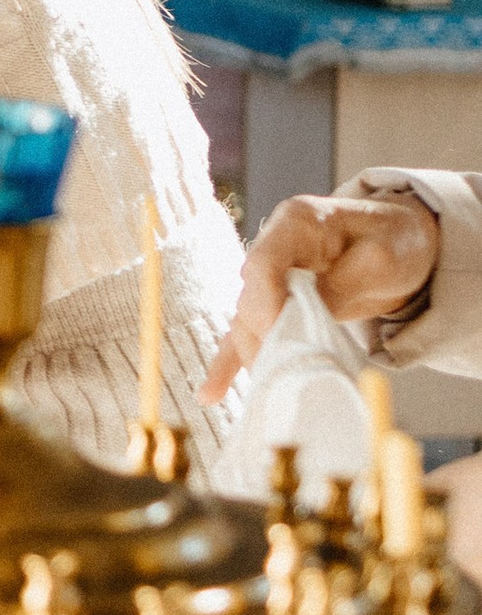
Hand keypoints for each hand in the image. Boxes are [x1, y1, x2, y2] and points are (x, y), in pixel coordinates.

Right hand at [199, 188, 441, 404]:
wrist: (404, 240)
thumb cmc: (395, 239)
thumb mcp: (379, 258)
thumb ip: (338, 285)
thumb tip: (300, 320)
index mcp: (296, 222)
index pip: (263, 263)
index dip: (265, 303)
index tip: (278, 336)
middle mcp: (274, 248)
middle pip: (251, 297)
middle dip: (263, 338)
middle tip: (283, 370)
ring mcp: (272, 277)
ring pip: (247, 320)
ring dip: (252, 354)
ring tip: (264, 387)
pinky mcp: (277, 303)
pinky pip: (249, 332)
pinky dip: (232, 362)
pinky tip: (212, 392)